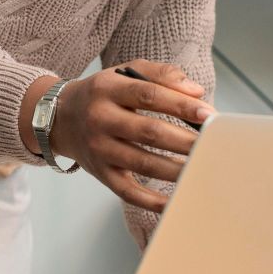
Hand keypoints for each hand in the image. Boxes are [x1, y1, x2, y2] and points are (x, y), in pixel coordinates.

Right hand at [49, 60, 212, 211]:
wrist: (59, 118)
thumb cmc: (103, 94)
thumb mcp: (125, 73)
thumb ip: (161, 74)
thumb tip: (196, 92)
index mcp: (108, 89)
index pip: (149, 95)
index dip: (181, 104)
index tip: (208, 114)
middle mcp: (100, 119)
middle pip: (149, 131)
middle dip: (186, 140)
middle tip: (213, 144)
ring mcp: (99, 149)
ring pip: (143, 163)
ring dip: (177, 169)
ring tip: (202, 167)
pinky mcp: (100, 173)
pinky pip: (128, 192)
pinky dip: (152, 201)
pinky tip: (175, 200)